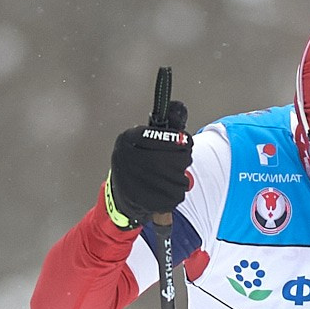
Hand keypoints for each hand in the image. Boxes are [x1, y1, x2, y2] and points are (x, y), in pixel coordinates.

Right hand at [106, 100, 192, 223]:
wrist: (122, 192)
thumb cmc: (139, 159)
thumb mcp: (144, 138)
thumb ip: (164, 126)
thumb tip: (179, 107)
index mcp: (129, 138)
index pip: (167, 137)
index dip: (183, 141)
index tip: (187, 143)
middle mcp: (128, 158)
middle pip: (178, 159)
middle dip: (184, 159)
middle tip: (182, 160)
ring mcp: (135, 181)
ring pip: (179, 180)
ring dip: (182, 178)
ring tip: (173, 176)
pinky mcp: (143, 201)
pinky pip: (175, 197)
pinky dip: (176, 194)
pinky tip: (166, 190)